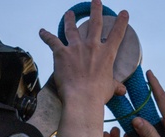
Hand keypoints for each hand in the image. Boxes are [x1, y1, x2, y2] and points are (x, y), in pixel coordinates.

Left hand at [39, 1, 128, 136]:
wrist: (82, 98)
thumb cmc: (98, 95)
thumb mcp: (110, 88)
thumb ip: (115, 85)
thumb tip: (122, 90)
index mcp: (107, 54)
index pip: (117, 34)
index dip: (121, 22)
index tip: (123, 13)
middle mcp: (92, 46)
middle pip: (95, 23)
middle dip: (96, 10)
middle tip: (96, 1)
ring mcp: (76, 48)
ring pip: (72, 28)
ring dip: (70, 19)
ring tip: (70, 13)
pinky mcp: (61, 53)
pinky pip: (52, 41)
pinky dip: (46, 36)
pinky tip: (42, 31)